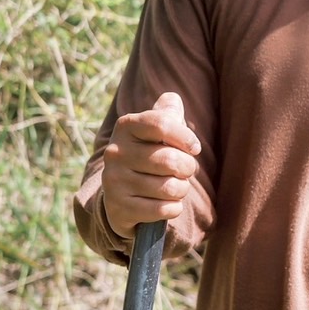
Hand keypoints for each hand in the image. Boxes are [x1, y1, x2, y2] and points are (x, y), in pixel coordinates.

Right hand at [99, 92, 200, 238]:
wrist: (121, 194)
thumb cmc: (149, 153)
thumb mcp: (155, 130)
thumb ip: (168, 111)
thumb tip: (172, 100)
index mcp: (126, 126)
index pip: (162, 124)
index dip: (186, 137)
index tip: (194, 148)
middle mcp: (115, 152)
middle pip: (170, 160)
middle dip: (188, 168)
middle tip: (185, 171)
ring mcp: (113, 181)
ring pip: (169, 187)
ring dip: (182, 190)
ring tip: (175, 187)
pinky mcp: (118, 208)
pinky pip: (162, 209)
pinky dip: (173, 208)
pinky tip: (167, 204)